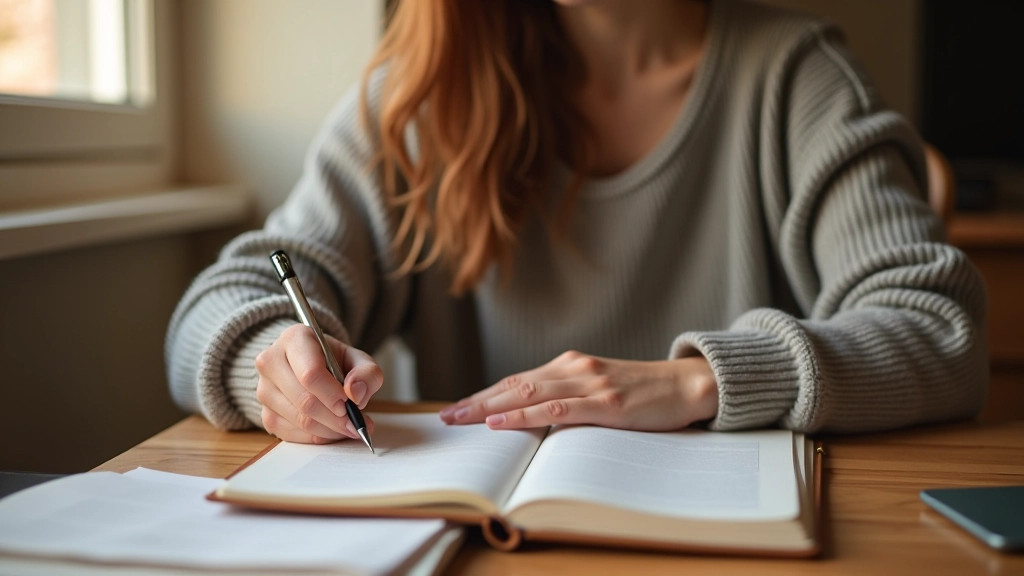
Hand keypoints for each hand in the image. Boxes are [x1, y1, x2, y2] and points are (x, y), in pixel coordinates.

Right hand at [255, 324, 380, 443]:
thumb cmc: (334, 361)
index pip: (310, 374)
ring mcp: (264, 390)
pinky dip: (317, 437)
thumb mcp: (357, 359)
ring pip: (299, 421)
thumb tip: (356, 395)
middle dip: (336, 418)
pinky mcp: (264, 414)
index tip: (351, 405)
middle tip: (356, 423)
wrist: (310, 366)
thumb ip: (367, 373)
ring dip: (329, 430)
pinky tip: (331, 430)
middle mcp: (271, 362)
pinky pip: (292, 435)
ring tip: (348, 426)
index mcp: (294, 339)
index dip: (333, 395)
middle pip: (304, 401)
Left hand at [439, 351, 718, 430]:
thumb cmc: (644, 392)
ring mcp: (589, 384)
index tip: (457, 407)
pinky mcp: (605, 403)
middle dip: (476, 401)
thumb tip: (534, 415)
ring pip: (528, 394)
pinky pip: (556, 409)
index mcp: (572, 365)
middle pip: (514, 384)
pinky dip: (524, 415)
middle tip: (446, 416)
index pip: (517, 380)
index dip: (484, 394)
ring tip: (461, 418)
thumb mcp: (600, 388)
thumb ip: (569, 396)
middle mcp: (575, 368)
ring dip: (489, 408)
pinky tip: (501, 422)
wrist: (687, 385)